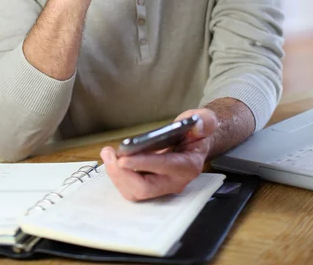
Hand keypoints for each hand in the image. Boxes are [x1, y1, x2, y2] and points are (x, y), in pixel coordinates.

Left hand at [100, 108, 218, 200]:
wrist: (196, 143)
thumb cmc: (197, 130)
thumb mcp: (205, 120)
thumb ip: (205, 122)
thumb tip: (197, 126)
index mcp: (188, 165)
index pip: (164, 168)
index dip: (142, 164)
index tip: (122, 158)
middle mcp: (175, 181)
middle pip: (145, 188)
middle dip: (122, 174)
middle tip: (109, 154)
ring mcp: (163, 187)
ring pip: (135, 192)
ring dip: (117, 176)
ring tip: (108, 154)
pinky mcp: (152, 187)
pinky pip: (131, 189)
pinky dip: (119, 176)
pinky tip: (113, 160)